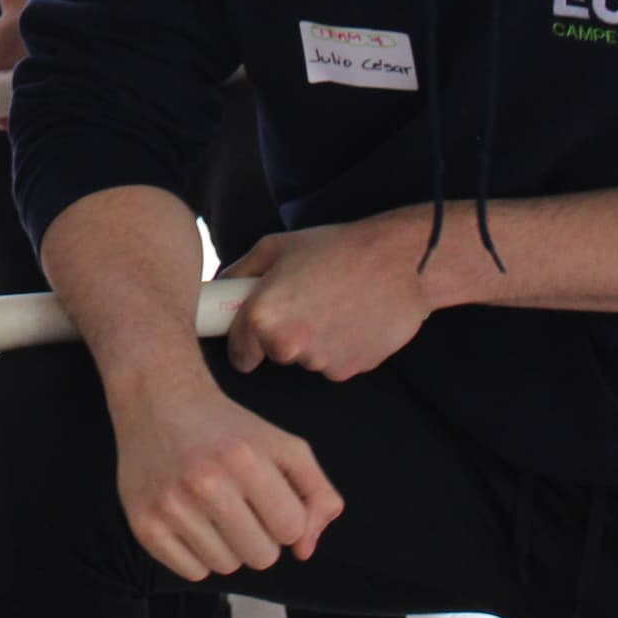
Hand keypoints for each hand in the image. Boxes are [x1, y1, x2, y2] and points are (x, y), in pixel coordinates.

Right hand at [108, 364, 342, 580]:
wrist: (157, 401)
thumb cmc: (228, 428)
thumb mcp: (285, 446)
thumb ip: (318, 495)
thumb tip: (305, 551)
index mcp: (244, 459)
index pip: (291, 529)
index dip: (285, 516)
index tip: (266, 495)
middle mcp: (205, 483)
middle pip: (262, 557)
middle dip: (259, 535)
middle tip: (238, 503)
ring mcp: (170, 506)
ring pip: (227, 567)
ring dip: (228, 546)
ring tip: (212, 509)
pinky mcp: (143, 524)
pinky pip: (193, 573)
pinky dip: (197, 555)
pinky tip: (190, 520)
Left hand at [225, 216, 432, 382]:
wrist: (398, 263)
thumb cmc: (335, 248)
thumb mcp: (276, 247)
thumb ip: (240, 273)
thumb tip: (219, 290)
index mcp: (262, 315)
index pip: (238, 353)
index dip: (244, 344)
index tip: (251, 337)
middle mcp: (287, 345)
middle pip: (274, 354)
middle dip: (282, 336)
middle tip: (305, 303)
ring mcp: (319, 361)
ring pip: (306, 358)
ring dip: (313, 340)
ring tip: (333, 304)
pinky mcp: (349, 370)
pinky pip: (333, 363)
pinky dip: (339, 347)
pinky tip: (352, 319)